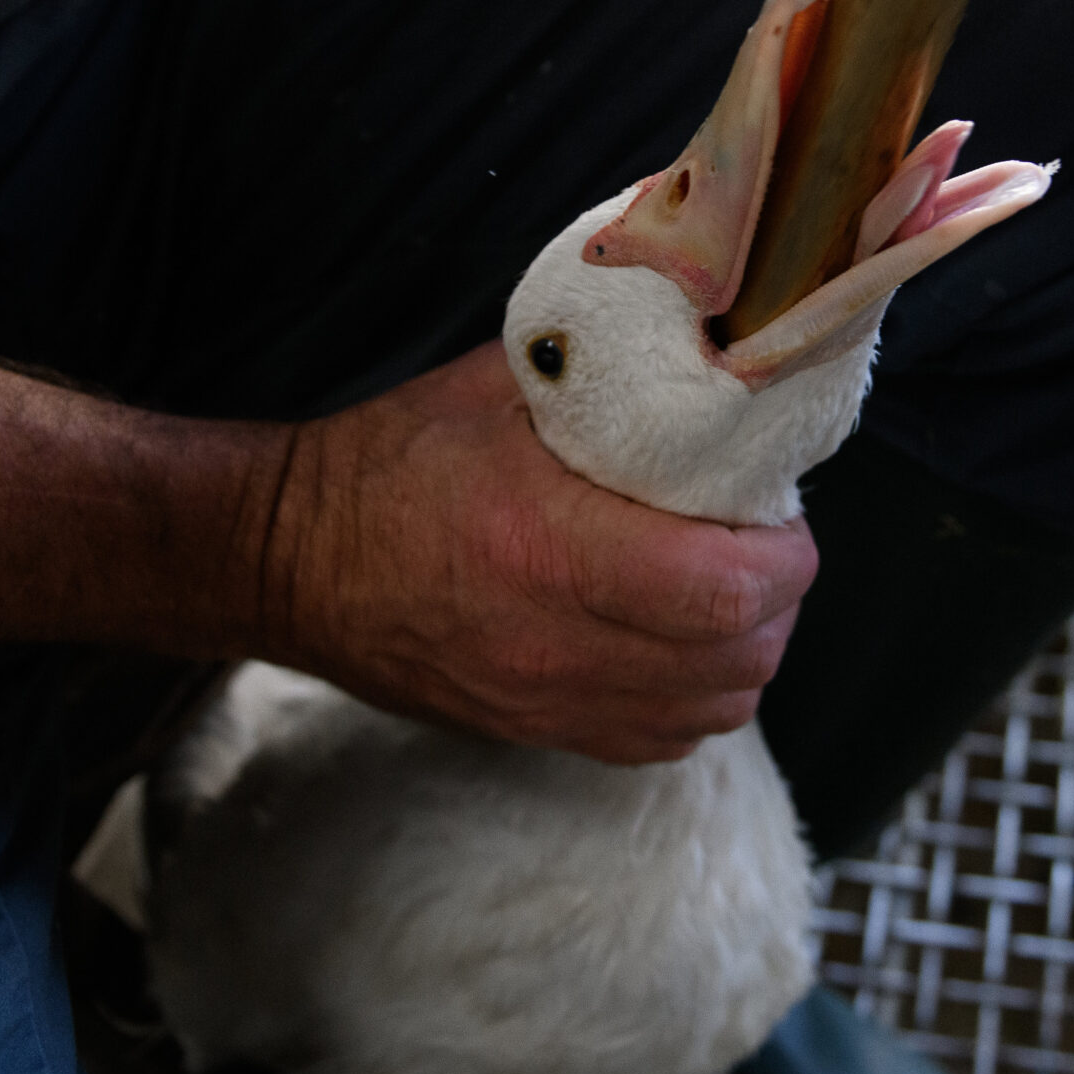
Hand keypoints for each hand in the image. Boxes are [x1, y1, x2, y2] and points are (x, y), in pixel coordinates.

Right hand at [259, 342, 818, 763]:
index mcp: (548, 545)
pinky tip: (675, 642)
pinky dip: (693, 697)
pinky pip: (660, 742)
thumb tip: (708, 331)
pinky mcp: (533, 733)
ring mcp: (544, 701)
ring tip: (723, 591)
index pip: (724, 590)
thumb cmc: (390, 461)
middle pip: (736, 660)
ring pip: (711, 712)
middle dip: (776, 602)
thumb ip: (609, 369)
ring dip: (742, 653)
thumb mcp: (497, 386)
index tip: (781, 516)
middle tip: (760, 544)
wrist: (289, 559)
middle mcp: (554, 642)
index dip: (784, 557)